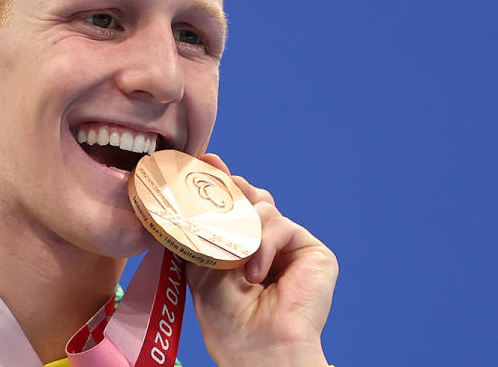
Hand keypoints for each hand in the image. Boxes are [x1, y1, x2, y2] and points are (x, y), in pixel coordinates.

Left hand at [186, 153, 338, 366]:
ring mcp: (290, 246)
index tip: (203, 162)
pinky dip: (263, 244)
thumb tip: (195, 185)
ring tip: (233, 260)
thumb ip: (201, 225)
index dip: (219, 182)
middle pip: (250, 196)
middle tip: (216, 185)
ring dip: (243, 229)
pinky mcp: (313, 252)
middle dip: (232, 190)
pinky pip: (281, 224)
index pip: (232, 204)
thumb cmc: (226, 317)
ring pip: (263, 207)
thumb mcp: (201, 263)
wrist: (255, 347)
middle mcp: (267, 242)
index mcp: (240, 244)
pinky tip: (255, 273)